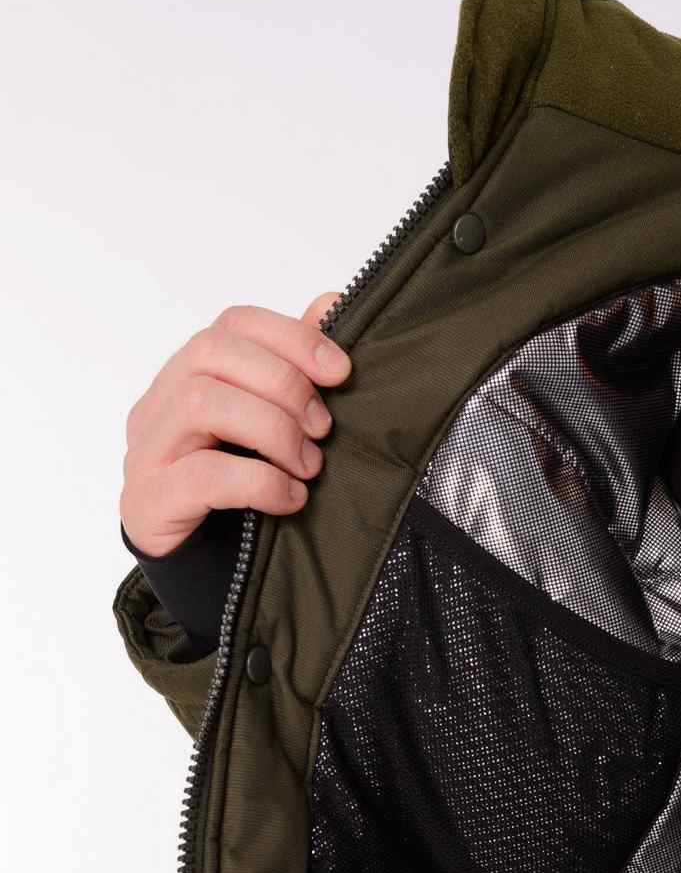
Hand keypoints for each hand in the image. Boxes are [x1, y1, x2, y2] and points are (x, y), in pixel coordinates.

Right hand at [119, 292, 350, 556]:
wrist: (205, 570)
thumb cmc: (242, 491)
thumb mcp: (274, 426)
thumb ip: (294, 368)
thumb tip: (331, 302)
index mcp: (191, 375)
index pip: (234, 324)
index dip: (292, 337)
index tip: (340, 371)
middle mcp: (161, 403)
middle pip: (213, 352)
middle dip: (284, 384)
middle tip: (322, 429)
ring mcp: (148, 450)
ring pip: (202, 402)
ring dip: (272, 430)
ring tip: (308, 466)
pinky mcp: (150, 500)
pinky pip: (203, 474)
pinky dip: (259, 482)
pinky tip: (290, 498)